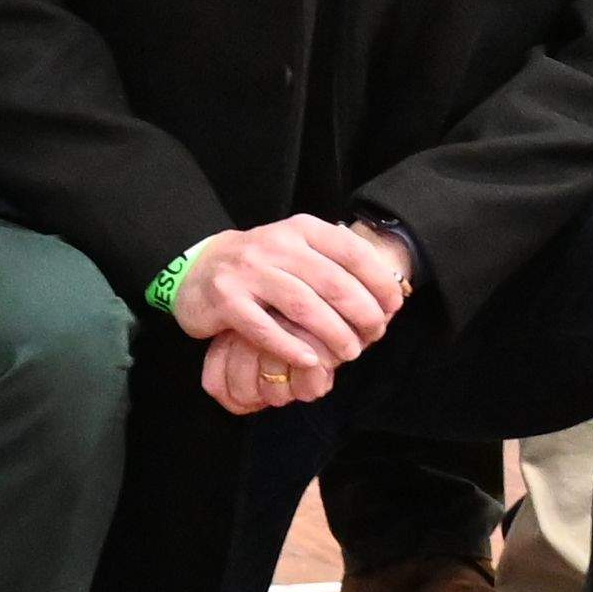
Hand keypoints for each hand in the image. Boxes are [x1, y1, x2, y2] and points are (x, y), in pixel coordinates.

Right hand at [170, 214, 412, 404]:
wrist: (199, 268)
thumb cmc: (260, 265)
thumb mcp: (296, 248)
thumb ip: (332, 263)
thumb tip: (385, 294)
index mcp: (300, 230)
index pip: (350, 251)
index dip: (378, 280)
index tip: (393, 306)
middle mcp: (275, 245)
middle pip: (332, 282)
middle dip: (361, 313)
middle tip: (374, 335)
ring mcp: (248, 272)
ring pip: (302, 305)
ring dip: (332, 333)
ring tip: (349, 353)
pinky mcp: (226, 300)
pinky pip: (264, 328)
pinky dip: (291, 347)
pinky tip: (310, 361)